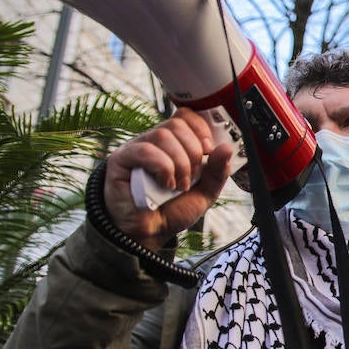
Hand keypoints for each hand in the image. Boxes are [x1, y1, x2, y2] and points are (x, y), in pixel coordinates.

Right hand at [103, 109, 234, 249]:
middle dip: (192, 151)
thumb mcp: (204, 192)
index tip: (208, 149)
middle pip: (176, 125)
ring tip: (179, 186)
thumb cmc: (172, 210)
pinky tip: (165, 184)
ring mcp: (136, 148)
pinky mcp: (121, 160)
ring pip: (162, 135)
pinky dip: (162, 167)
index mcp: (173, 144)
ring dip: (179, 163)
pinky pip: (144, 150)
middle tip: (192, 177)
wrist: (149, 233)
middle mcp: (154, 142)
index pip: (185, 116)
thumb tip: (227, 147)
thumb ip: (217, 171)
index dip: (200, 127)